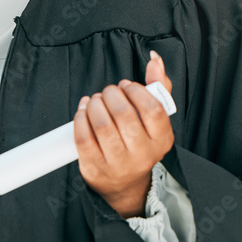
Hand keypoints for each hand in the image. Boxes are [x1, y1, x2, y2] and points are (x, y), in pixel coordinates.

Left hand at [73, 51, 174, 217]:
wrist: (124, 182)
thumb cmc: (139, 141)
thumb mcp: (154, 119)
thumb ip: (158, 86)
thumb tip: (154, 59)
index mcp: (162, 140)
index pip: (153, 109)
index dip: (136, 91)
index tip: (126, 86)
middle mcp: (142, 154)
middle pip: (124, 114)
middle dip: (111, 95)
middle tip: (107, 92)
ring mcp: (118, 164)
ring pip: (102, 125)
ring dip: (95, 105)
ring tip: (95, 100)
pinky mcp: (95, 168)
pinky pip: (84, 138)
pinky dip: (80, 118)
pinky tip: (83, 111)